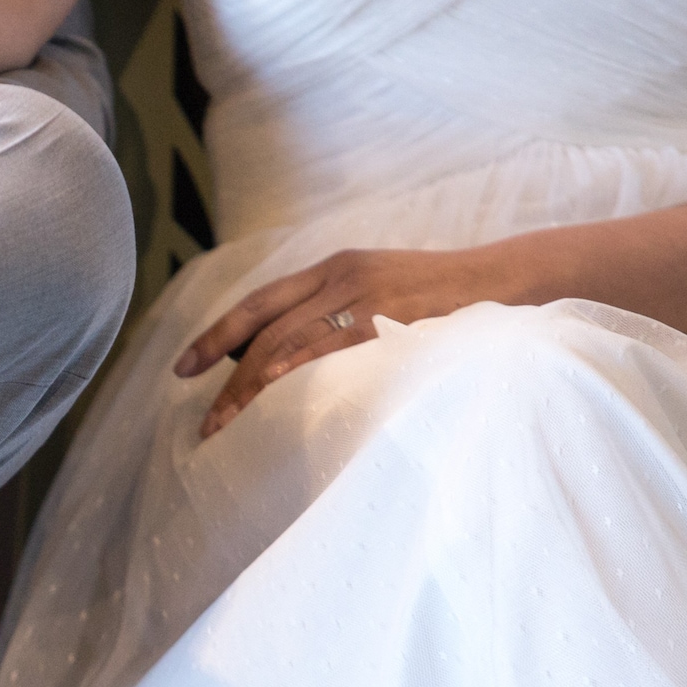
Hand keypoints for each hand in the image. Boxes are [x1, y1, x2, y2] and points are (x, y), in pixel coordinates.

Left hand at [173, 246, 532, 436]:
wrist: (504, 282)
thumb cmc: (444, 302)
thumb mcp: (382, 296)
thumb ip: (338, 318)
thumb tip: (289, 361)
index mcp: (334, 268)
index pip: (261, 300)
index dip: (220, 331)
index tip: (188, 363)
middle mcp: (338, 274)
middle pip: (260, 317)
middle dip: (216, 352)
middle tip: (183, 383)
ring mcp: (360, 294)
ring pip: (282, 337)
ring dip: (245, 381)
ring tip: (220, 418)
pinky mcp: (383, 317)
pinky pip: (324, 346)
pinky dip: (288, 369)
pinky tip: (263, 391)